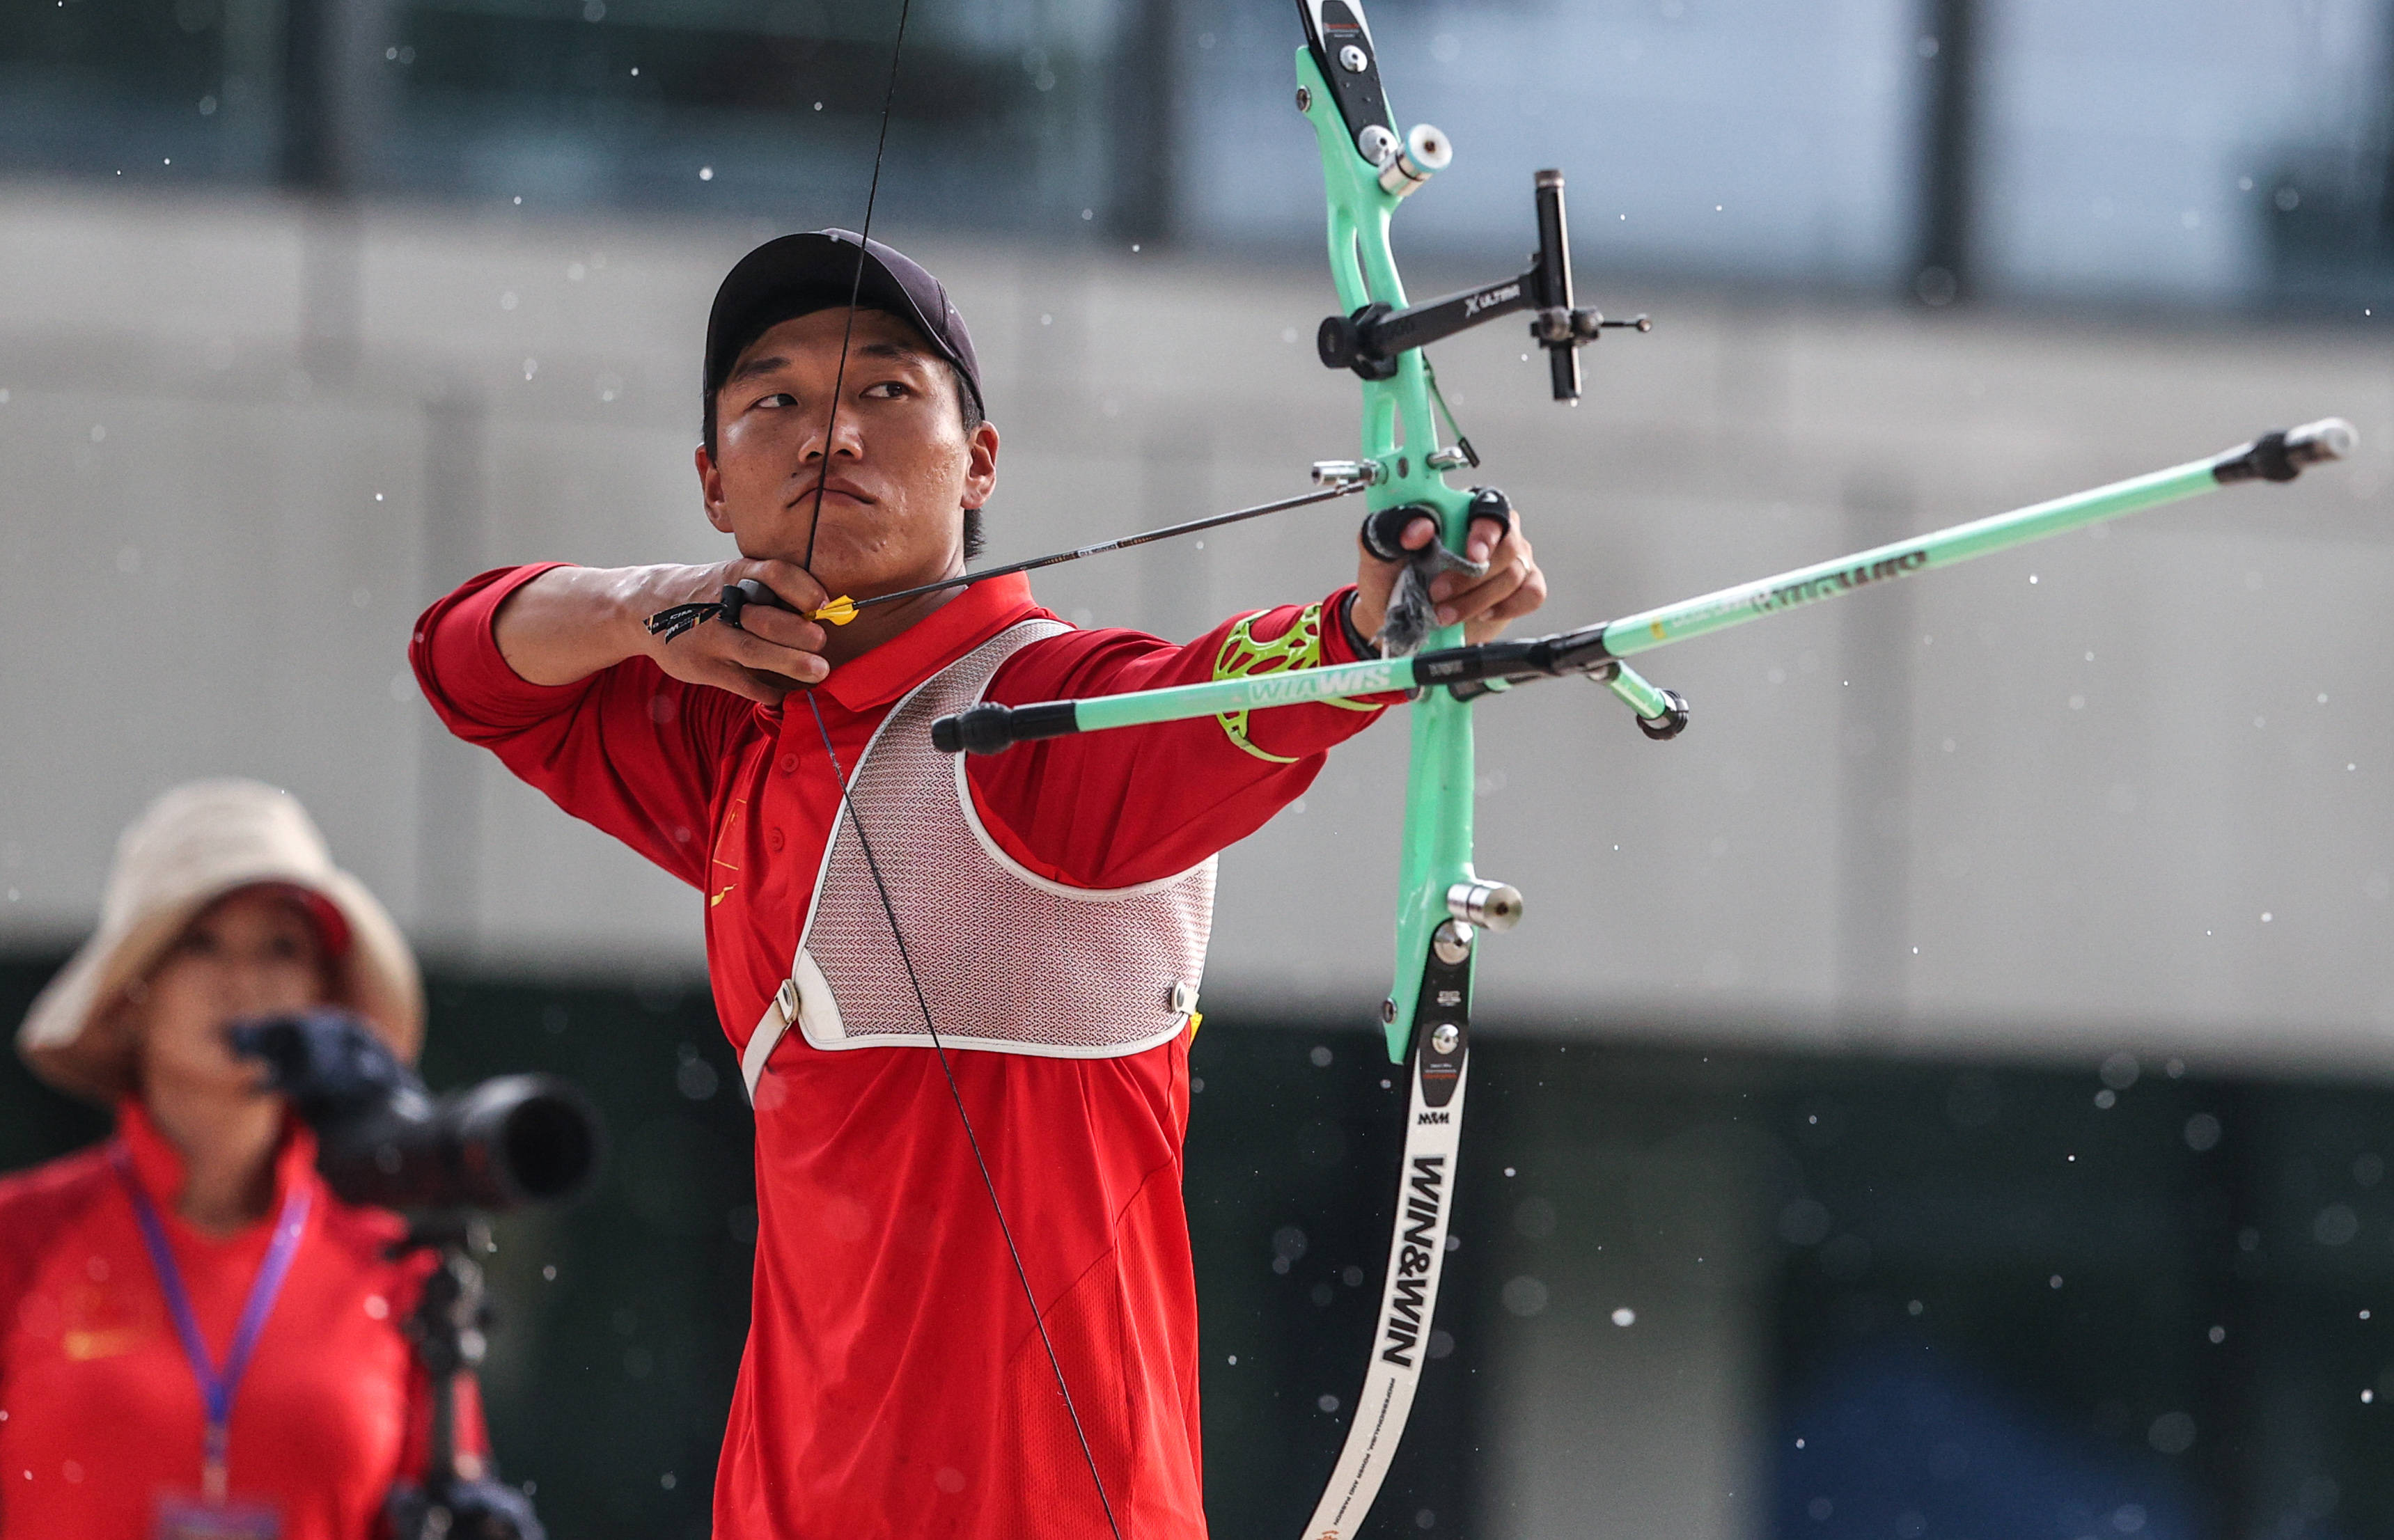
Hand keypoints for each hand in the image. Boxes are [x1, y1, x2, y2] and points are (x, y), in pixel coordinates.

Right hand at [641, 559, 833, 703]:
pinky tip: (783, 692)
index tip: (823, 603)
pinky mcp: (703, 667)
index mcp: (736, 576)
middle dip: (800, 633)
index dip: (803, 588)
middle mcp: (724, 605)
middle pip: (767, 619)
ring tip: (818, 671)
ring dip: (790, 663)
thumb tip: (822, 611)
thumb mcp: (731, 577)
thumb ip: (767, 589)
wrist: (646, 607)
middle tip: (822, 642)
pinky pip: (741, 683)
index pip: (775, 574)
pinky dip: (766, 691)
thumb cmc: (706, 593)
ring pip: (755, 652)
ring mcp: (711, 638)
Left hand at [1348, 505, 1546, 646]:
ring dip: (1477, 599)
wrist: (1399, 619)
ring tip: (1443, 614)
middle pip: (1507, 544)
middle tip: (1438, 593)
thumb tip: (1420, 527)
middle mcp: (1493, 531)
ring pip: (1514, 573)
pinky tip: (1481, 614)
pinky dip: (1507, 607)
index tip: (1470, 556)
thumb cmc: (1391, 577)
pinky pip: (1532, 594)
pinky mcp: (1521, 588)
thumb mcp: (1378, 552)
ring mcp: (1512, 559)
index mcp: (1462, 511)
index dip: (1484, 531)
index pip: (1488, 506)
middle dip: (1472, 576)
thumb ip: (1391, 530)